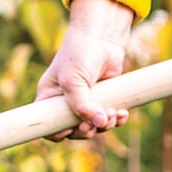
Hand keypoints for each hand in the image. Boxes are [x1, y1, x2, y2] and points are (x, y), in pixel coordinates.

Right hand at [36, 0, 133, 139]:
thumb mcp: (73, 80)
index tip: (71, 129)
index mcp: (50, 99)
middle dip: (86, 131)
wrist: (102, 37)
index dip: (59, 133)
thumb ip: (81, 105)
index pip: (49, 126)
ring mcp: (86, 102)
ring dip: (104, 125)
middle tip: (94, 124)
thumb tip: (98, 123)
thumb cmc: (79, 54)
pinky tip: (121, 113)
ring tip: (112, 114)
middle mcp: (67, 103)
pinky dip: (116, 119)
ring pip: (94, 127)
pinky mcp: (104, 100)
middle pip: (74, 131)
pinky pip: (109, 118)